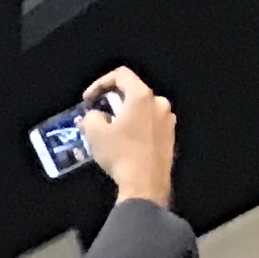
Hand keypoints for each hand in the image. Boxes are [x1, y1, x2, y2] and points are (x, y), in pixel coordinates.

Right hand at [78, 67, 175, 207]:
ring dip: (125, 116)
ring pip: (141, 109)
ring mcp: (167, 119)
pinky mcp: (170, 135)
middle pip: (132, 93)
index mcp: (141, 96)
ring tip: (110, 133)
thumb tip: (92, 116)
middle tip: (97, 117)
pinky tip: (125, 143)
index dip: (100, 83)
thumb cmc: (121, 154)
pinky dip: (136, 127)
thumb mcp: (95, 134)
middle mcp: (158, 102)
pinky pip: (150, 124)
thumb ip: (90, 118)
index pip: (121, 75)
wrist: (146, 182)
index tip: (88, 99)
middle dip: (112, 103)